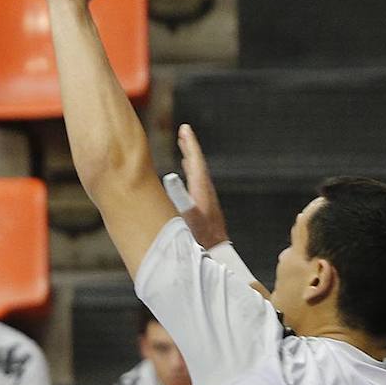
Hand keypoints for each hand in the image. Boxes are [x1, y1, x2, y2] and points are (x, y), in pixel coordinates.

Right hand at [176, 124, 228, 248]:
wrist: (216, 255)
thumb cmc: (199, 239)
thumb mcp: (188, 217)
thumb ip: (178, 197)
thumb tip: (169, 175)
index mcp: (201, 191)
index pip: (196, 162)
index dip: (190, 144)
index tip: (185, 129)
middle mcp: (206, 192)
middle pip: (198, 164)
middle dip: (189, 147)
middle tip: (183, 132)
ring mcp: (206, 199)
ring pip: (198, 173)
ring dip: (190, 158)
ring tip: (184, 148)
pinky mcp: (204, 207)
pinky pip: (196, 182)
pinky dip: (190, 172)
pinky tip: (186, 173)